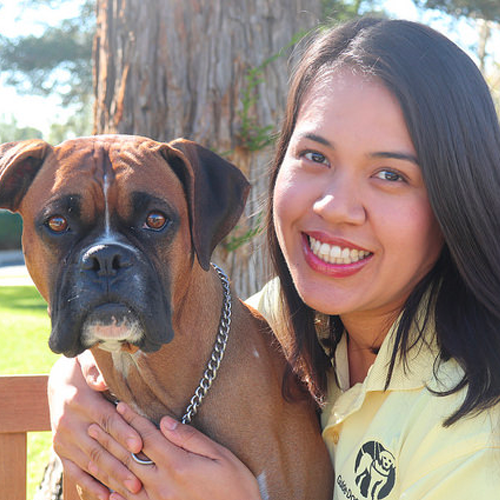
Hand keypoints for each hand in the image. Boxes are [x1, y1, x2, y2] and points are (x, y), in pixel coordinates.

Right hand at [48, 353, 143, 498]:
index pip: (105, 419)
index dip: (123, 432)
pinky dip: (90, 485)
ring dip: (111, 478)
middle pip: (99, 446)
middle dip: (121, 464)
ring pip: (90, 462)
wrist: (58, 380)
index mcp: (79, 400)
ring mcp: (63, 439)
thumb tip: (102, 380)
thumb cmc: (81, 368)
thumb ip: (95, 369)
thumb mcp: (86, 359)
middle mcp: (68, 423)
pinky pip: (74, 471)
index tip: (139, 444)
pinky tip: (106, 496)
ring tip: (131, 490)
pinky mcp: (61, 450)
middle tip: (141, 479)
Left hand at [87, 403, 262, 499]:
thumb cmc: (234, 485)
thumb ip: (190, 438)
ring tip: (94, 449)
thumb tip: (165, 422)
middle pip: (130, 456)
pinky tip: (107, 493)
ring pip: (126, 479)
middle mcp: (163, 483)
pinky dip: (117, 498)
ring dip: (108, 462)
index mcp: (177, 463)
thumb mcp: (220, 455)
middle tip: (94, 424)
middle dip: (111, 438)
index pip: (148, 436)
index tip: (120, 406)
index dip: (133, 420)